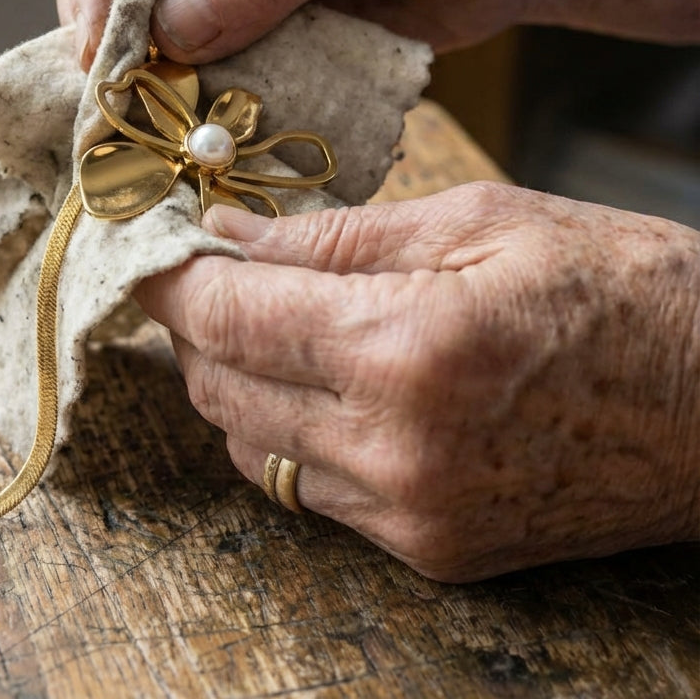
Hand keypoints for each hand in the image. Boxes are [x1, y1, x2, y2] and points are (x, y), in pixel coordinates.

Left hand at [133, 183, 699, 581]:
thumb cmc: (620, 287)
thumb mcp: (479, 220)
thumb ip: (336, 235)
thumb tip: (232, 232)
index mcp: (408, 347)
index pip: (228, 317)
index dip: (170, 278)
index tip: (149, 248)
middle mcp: (396, 448)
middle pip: (220, 386)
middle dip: (196, 323)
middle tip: (210, 271)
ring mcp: (411, 513)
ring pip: (251, 443)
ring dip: (235, 379)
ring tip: (265, 321)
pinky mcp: (431, 548)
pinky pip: (307, 488)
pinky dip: (287, 430)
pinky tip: (320, 382)